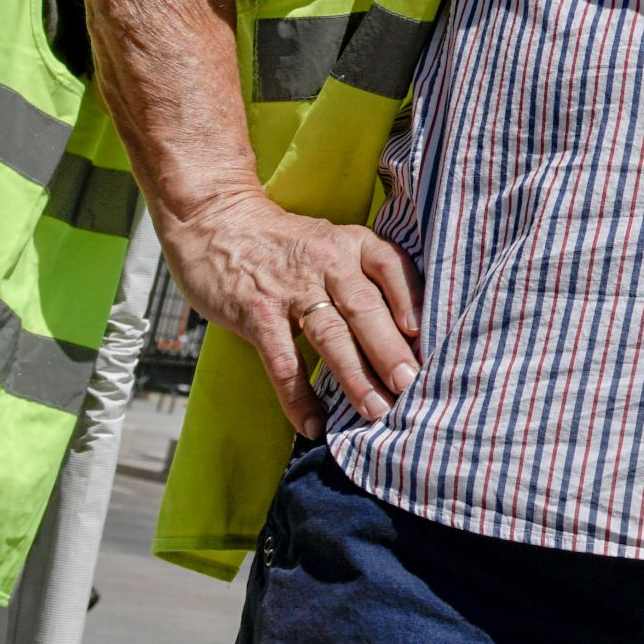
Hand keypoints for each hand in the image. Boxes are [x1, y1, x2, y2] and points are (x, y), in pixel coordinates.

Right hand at [158, 185, 424, 434]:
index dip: (413, 301)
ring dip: (355, 377)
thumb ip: (363, 275)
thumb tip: (407, 331)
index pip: (393, 268)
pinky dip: (298, 395)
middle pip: (366, 308)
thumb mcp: (331, 242)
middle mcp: (327, 261)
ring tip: (375, 410)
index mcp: (352, 243)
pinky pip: (282, 360)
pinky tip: (313, 423)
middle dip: (391, 350)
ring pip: (330, 335)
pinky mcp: (256, 313)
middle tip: (412, 385)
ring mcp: (290, 288)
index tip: (428, 336)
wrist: (215, 220)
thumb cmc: (284, 242)